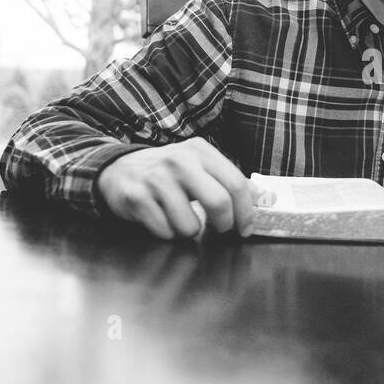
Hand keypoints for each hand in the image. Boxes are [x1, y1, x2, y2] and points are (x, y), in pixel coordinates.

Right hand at [95, 138, 269, 239]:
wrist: (118, 168)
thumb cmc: (168, 173)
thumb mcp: (200, 166)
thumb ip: (230, 180)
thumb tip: (265, 198)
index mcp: (200, 151)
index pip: (236, 183)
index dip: (247, 211)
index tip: (246, 228)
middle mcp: (179, 160)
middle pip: (218, 202)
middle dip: (224, 224)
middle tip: (220, 229)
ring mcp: (156, 178)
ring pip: (190, 224)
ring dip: (189, 230)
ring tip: (181, 218)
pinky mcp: (136, 197)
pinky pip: (165, 231)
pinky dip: (167, 233)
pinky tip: (160, 218)